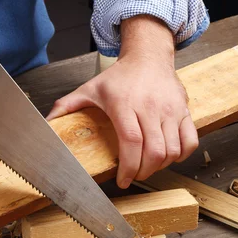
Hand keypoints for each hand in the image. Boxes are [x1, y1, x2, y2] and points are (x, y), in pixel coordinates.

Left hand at [47, 15, 198, 188]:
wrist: (148, 57)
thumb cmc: (118, 77)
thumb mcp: (89, 89)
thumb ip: (67, 106)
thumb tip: (46, 122)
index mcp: (124, 104)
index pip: (131, 142)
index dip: (128, 166)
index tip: (122, 180)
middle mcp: (150, 107)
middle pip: (154, 151)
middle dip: (143, 172)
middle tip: (133, 176)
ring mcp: (170, 109)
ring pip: (172, 150)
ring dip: (160, 166)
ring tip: (147, 167)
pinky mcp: (184, 110)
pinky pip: (190, 140)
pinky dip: (181, 155)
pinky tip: (168, 157)